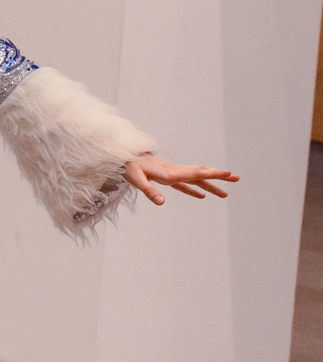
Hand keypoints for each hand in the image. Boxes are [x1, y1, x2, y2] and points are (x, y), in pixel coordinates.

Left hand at [123, 154, 237, 204]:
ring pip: (196, 179)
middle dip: (219, 176)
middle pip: (201, 174)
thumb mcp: (137, 181)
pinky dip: (195, 189)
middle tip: (237, 178)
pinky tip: (203, 195)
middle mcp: (175, 172)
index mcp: (170, 173)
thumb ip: (149, 191)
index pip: (196, 173)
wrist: (125, 159)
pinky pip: (185, 184)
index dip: (213, 174)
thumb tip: (162, 202)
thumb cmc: (130, 169)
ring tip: (226, 193)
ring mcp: (173, 174)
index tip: (229, 173)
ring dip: (211, 184)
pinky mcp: (167, 178)